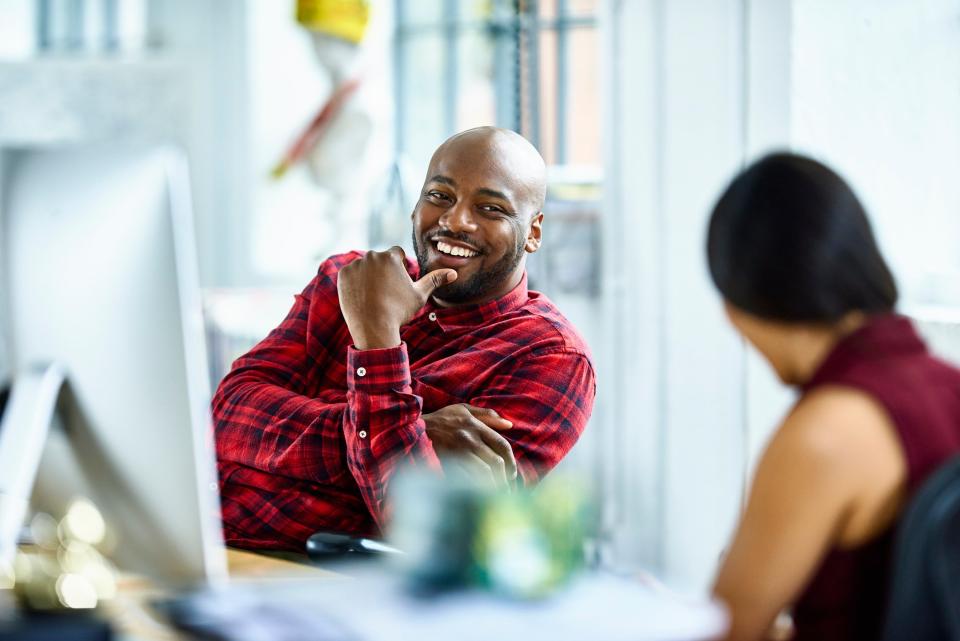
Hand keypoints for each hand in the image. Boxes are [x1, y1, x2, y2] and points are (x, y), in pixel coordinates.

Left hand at [337, 247, 456, 349]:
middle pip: (380, 259)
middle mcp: (372, 256)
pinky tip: (362, 297)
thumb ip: (434, 280)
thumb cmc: (399, 311)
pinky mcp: (343, 275)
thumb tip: (453, 273)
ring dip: (368, 276)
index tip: (397, 284)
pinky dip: (355, 283)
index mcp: (391, 257)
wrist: (374, 327)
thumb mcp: (419, 295)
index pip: (397, 254)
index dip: (399, 268)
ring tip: (373, 296)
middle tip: (385, 293)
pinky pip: (351, 275)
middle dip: (383, 272)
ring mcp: (356, 265)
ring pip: (365, 266)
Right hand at [422, 403, 517, 489]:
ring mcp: (458, 451)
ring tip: (497, 495)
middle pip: (496, 462)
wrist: (415, 427)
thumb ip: (487, 415)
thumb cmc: (442, 419)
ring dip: (493, 485)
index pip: (502, 445)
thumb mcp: (463, 409)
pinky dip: (477, 487)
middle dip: (505, 478)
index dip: (511, 462)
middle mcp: (470, 438)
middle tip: (507, 489)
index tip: (512, 474)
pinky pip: (468, 478)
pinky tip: (481, 494)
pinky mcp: (448, 462)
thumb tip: (509, 424)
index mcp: (476, 426)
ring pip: (484, 472)